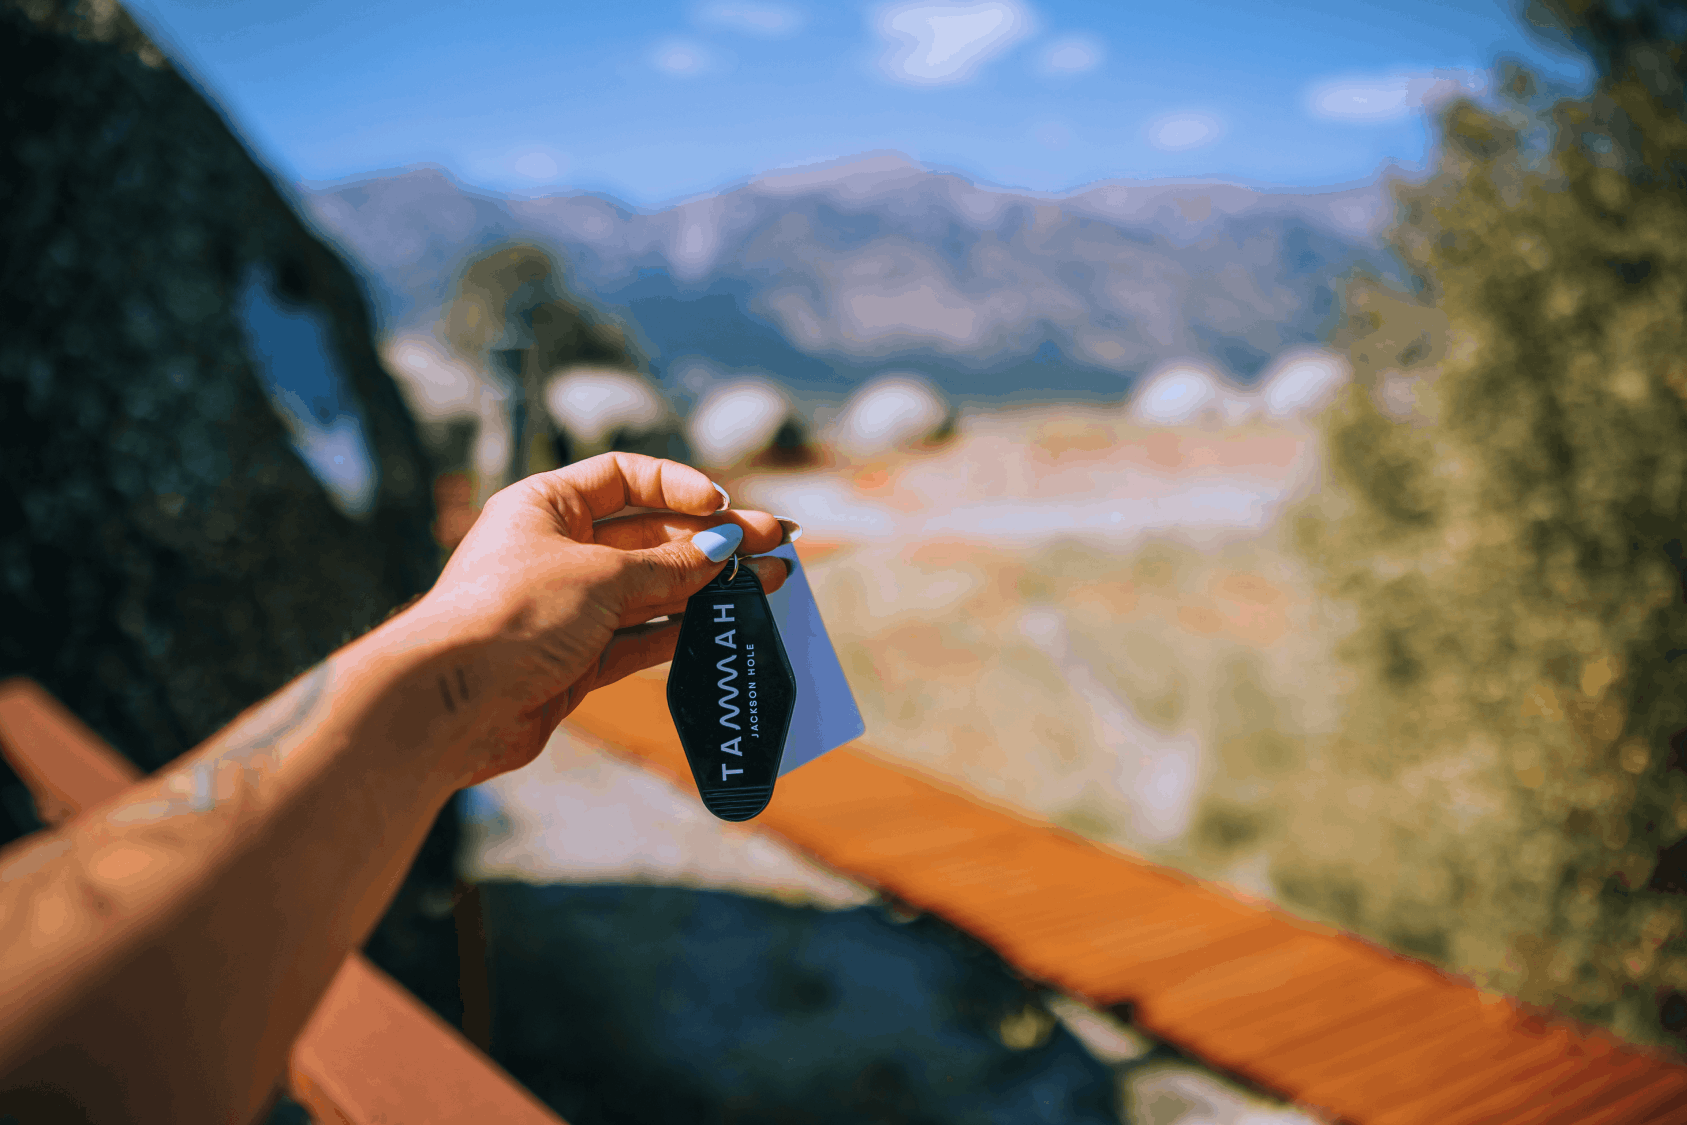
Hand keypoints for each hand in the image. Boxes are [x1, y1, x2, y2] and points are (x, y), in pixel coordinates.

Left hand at [412, 453, 789, 786]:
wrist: (451, 703)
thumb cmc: (512, 615)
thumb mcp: (601, 576)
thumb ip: (670, 565)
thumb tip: (725, 548)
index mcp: (546, 506)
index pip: (624, 477)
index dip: (678, 486)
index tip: (721, 505)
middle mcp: (556, 551)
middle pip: (649, 536)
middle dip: (714, 541)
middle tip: (777, 544)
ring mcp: (567, 608)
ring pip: (652, 588)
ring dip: (709, 585)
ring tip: (771, 582)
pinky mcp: (575, 660)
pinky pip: (640, 635)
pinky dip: (682, 628)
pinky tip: (726, 621)